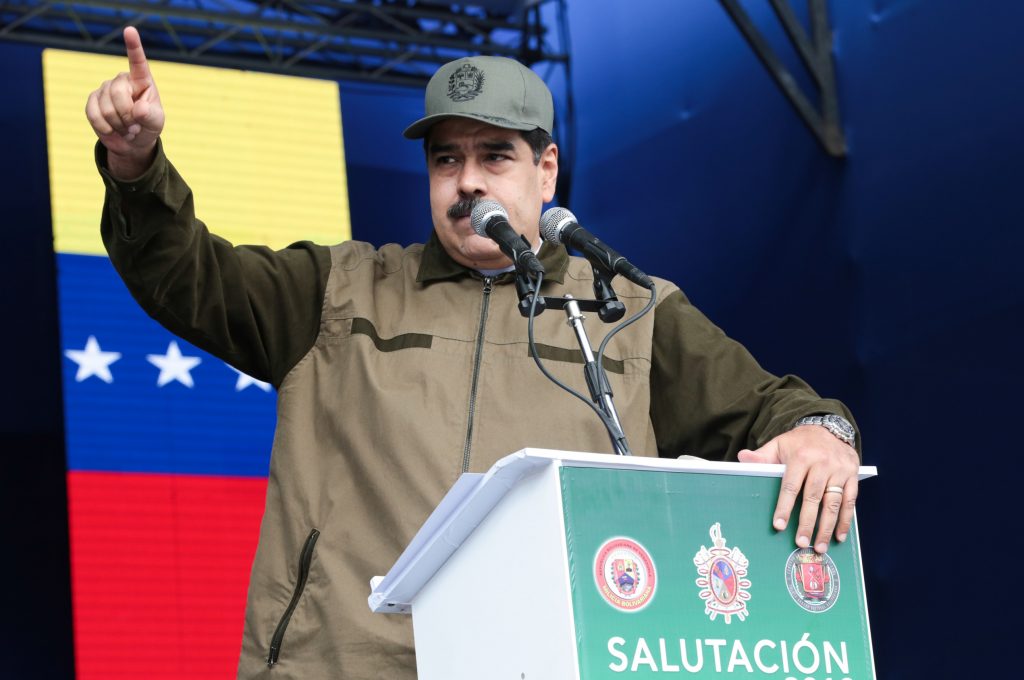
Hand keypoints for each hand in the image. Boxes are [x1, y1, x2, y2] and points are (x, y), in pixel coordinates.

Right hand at [85, 26, 163, 178]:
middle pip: (118, 94)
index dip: (133, 46)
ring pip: (107, 108)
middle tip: (136, 126)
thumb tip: (138, 109)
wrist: (131, 141)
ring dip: (119, 125)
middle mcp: (122, 80)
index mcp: (142, 80)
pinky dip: (106, 128)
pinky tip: (113, 130)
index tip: (130, 30)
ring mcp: (105, 89)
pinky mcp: (92, 100)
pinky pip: (95, 115)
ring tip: (127, 128)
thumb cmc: (147, 127)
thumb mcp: (156, 123)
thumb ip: (150, 115)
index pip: (137, 61)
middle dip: (128, 116)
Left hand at [738, 425, 858, 553]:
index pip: (790, 485)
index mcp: (801, 456)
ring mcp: (839, 470)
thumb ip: (762, 455)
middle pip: (813, 497)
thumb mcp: (779, 444)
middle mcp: (822, 463)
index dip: (784, 506)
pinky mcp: (853, 476)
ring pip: (833, 502)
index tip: (778, 525)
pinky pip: (850, 501)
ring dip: (826, 526)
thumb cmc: (799, 442)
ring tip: (819, 546)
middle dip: (807, 522)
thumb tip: (742, 458)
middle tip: (800, 542)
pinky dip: (845, 520)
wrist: (830, 428)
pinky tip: (839, 536)